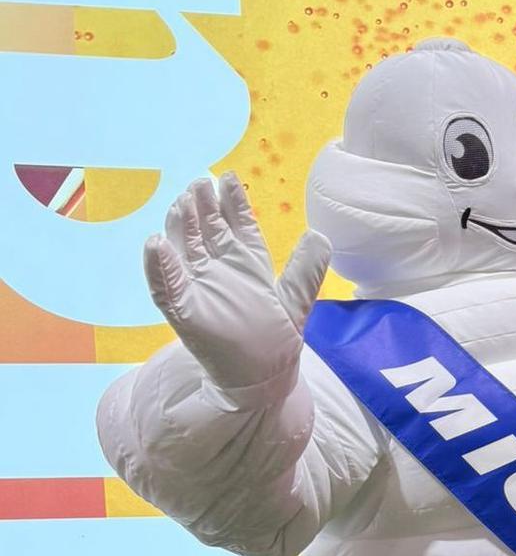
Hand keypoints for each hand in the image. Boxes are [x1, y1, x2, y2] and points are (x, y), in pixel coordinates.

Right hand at [144, 172, 330, 399]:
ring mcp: (199, 289)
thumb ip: (306, 268)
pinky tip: (156, 245)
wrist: (265, 377)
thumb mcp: (297, 298)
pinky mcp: (185, 314)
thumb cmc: (277, 339)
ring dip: (179, 228)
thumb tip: (319, 234)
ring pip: (183, 251)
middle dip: (202, 207)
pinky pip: (167, 289)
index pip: (236, 225)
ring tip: (180, 205)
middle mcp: (220, 271)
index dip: (233, 202)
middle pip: (206, 231)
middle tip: (200, 183)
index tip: (229, 177)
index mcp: (246, 263)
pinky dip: (160, 269)